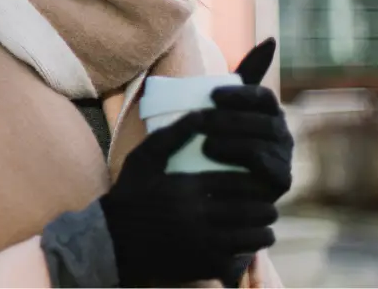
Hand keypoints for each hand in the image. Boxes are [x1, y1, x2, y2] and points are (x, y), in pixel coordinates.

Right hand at [99, 112, 277, 286]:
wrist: (112, 240)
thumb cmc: (130, 194)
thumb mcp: (144, 159)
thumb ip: (173, 136)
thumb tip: (201, 113)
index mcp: (187, 188)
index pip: (238, 182)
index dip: (255, 180)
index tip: (258, 179)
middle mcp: (198, 217)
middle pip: (252, 210)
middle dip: (264, 206)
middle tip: (265, 202)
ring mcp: (203, 244)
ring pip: (253, 237)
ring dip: (261, 229)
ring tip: (260, 223)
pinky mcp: (203, 265)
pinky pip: (240, 258)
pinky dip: (247, 250)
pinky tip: (243, 242)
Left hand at [204, 40, 293, 201]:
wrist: (204, 180)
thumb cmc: (210, 135)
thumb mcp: (222, 104)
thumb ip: (244, 74)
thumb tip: (272, 40)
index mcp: (269, 111)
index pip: (262, 96)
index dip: (240, 94)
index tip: (212, 94)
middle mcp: (282, 133)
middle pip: (262, 122)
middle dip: (229, 120)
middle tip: (199, 120)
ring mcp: (285, 159)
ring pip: (262, 146)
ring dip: (231, 143)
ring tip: (204, 144)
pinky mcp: (280, 182)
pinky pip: (265, 171)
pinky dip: (239, 165)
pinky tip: (214, 161)